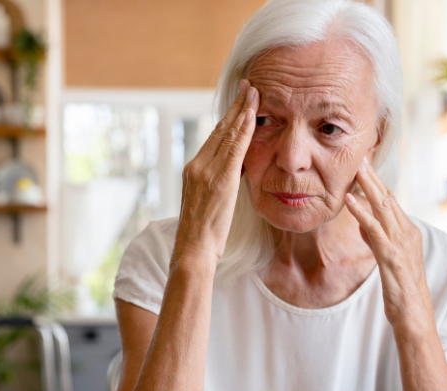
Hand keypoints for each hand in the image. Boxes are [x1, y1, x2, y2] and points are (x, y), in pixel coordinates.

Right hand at [173, 79, 258, 264]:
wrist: (193, 249)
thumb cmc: (202, 235)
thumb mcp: (209, 203)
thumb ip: (218, 184)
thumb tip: (233, 174)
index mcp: (193, 170)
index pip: (214, 138)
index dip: (228, 118)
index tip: (239, 103)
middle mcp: (197, 165)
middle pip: (219, 129)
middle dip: (235, 106)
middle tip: (248, 86)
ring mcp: (205, 170)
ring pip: (227, 134)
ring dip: (242, 111)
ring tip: (254, 92)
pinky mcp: (218, 178)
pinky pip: (234, 148)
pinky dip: (244, 130)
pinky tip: (253, 115)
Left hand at [344, 157, 433, 332]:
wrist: (415, 317)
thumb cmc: (401, 290)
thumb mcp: (387, 258)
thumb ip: (377, 238)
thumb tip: (363, 222)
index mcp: (408, 232)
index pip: (391, 201)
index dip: (377, 183)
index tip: (363, 165)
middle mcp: (408, 233)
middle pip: (388, 199)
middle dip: (373, 177)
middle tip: (360, 156)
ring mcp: (401, 244)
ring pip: (383, 208)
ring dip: (368, 187)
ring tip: (355, 169)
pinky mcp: (392, 257)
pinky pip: (374, 230)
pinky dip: (361, 213)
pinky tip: (349, 201)